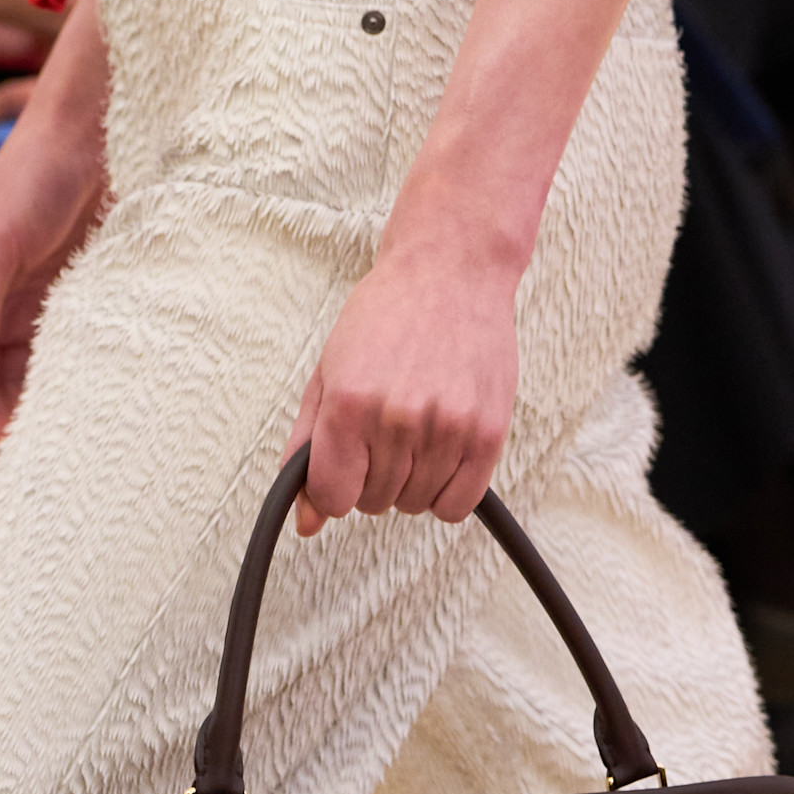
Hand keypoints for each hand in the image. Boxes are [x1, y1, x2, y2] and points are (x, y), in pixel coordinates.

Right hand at [0, 0, 107, 441]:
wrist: (90, 142)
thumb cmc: (33, 177)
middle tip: (9, 440)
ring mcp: (20, 303)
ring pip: (9, 370)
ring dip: (16, 402)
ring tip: (37, 430)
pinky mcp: (58, 303)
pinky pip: (47, 355)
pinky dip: (48, 381)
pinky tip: (61, 402)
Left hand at [282, 238, 518, 537]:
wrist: (451, 270)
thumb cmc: (385, 319)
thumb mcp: (328, 375)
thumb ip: (307, 450)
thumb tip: (307, 523)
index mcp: (349, 404)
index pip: (333, 498)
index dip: (336, 486)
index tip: (346, 462)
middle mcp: (396, 420)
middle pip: (373, 502)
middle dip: (373, 476)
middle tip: (386, 428)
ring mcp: (446, 429)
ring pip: (414, 504)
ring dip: (411, 481)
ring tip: (416, 429)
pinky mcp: (486, 435)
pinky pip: (456, 506)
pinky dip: (446, 492)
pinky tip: (441, 454)